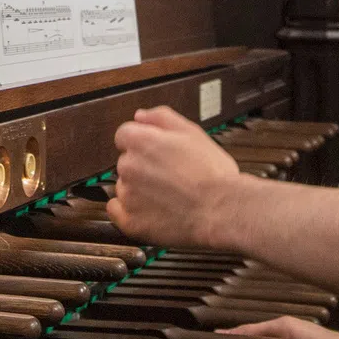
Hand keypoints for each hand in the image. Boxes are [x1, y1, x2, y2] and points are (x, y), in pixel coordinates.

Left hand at [108, 107, 242, 248]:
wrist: (222, 210)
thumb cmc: (212, 173)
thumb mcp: (192, 132)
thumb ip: (161, 117)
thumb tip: (140, 115)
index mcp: (141, 142)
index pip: (124, 135)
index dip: (142, 142)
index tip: (156, 153)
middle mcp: (128, 167)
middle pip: (126, 162)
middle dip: (143, 167)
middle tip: (170, 175)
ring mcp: (128, 196)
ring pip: (125, 187)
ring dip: (139, 190)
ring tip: (168, 196)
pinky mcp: (131, 222)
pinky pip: (117, 212)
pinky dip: (129, 211)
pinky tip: (150, 211)